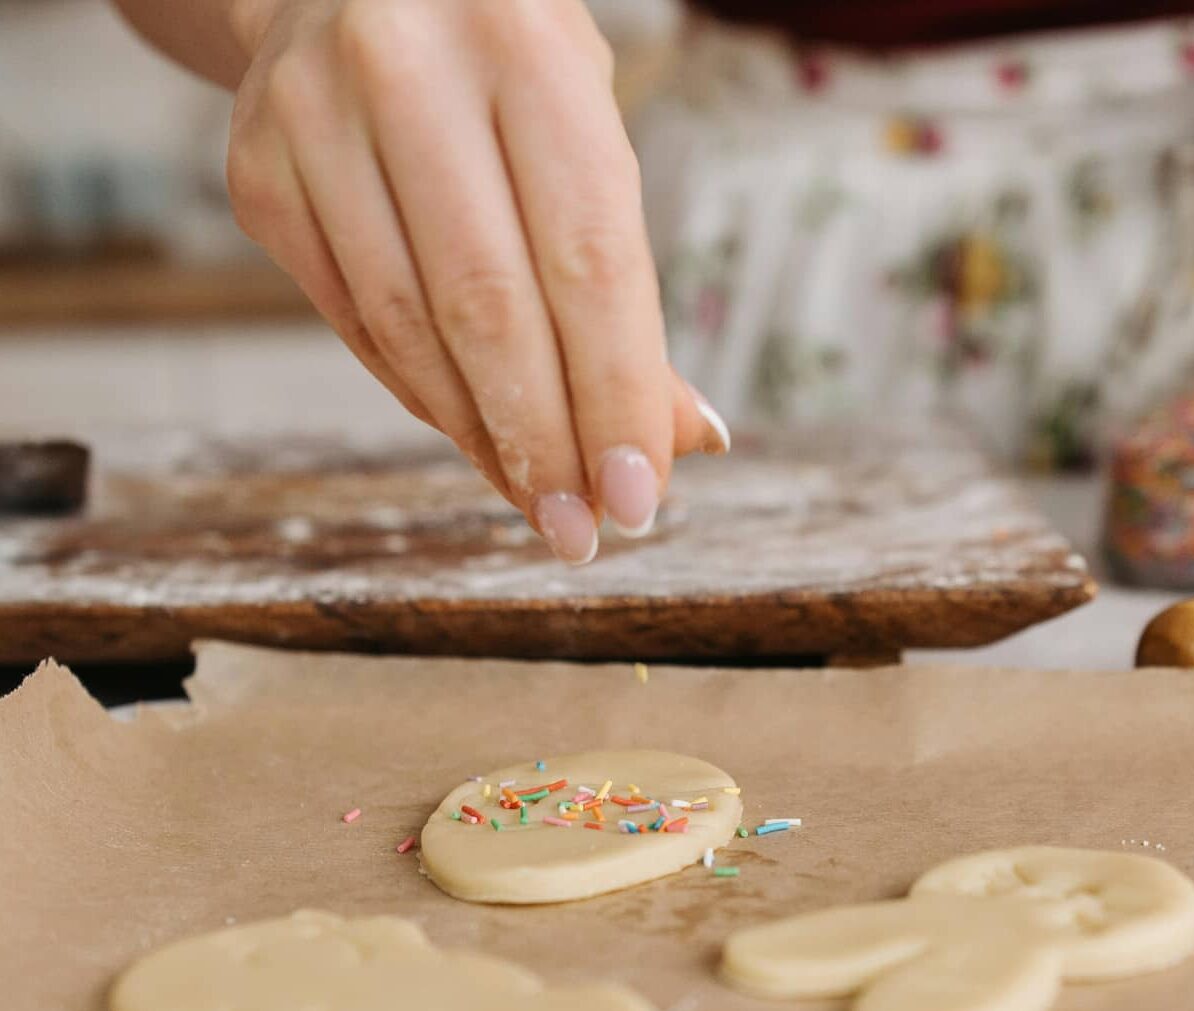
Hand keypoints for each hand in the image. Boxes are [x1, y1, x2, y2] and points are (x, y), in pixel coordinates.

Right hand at [225, 0, 726, 562]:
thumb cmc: (508, 77)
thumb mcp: (588, 143)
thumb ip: (627, 291)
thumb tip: (688, 439)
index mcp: (524, 44)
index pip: (587, 258)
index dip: (616, 392)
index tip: (640, 499)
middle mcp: (406, 67)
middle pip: (489, 307)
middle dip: (546, 443)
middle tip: (583, 533)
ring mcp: (312, 118)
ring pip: (410, 329)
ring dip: (485, 440)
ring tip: (540, 505)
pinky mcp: (259, 175)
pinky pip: (356, 325)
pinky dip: (427, 400)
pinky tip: (478, 441)